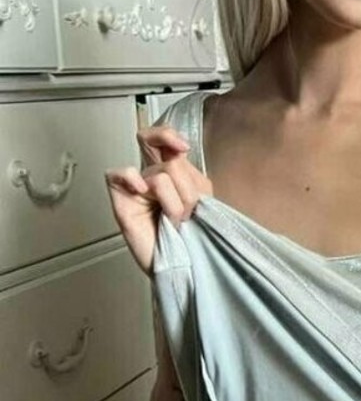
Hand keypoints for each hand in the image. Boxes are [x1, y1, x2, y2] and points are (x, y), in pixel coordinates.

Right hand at [103, 124, 212, 275]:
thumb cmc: (193, 236)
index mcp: (173, 172)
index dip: (168, 135)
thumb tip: (176, 154)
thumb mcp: (203, 200)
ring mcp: (135, 189)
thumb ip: (190, 174)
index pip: (161, 137)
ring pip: (160, 174)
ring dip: (176, 202)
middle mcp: (152, 176)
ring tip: (177, 221)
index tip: (183, 148)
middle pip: (164, 154)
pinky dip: (131, 178)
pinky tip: (141, 191)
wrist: (186, 266)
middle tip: (191, 207)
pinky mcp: (122, 203)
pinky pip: (118, 175)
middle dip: (186, 184)